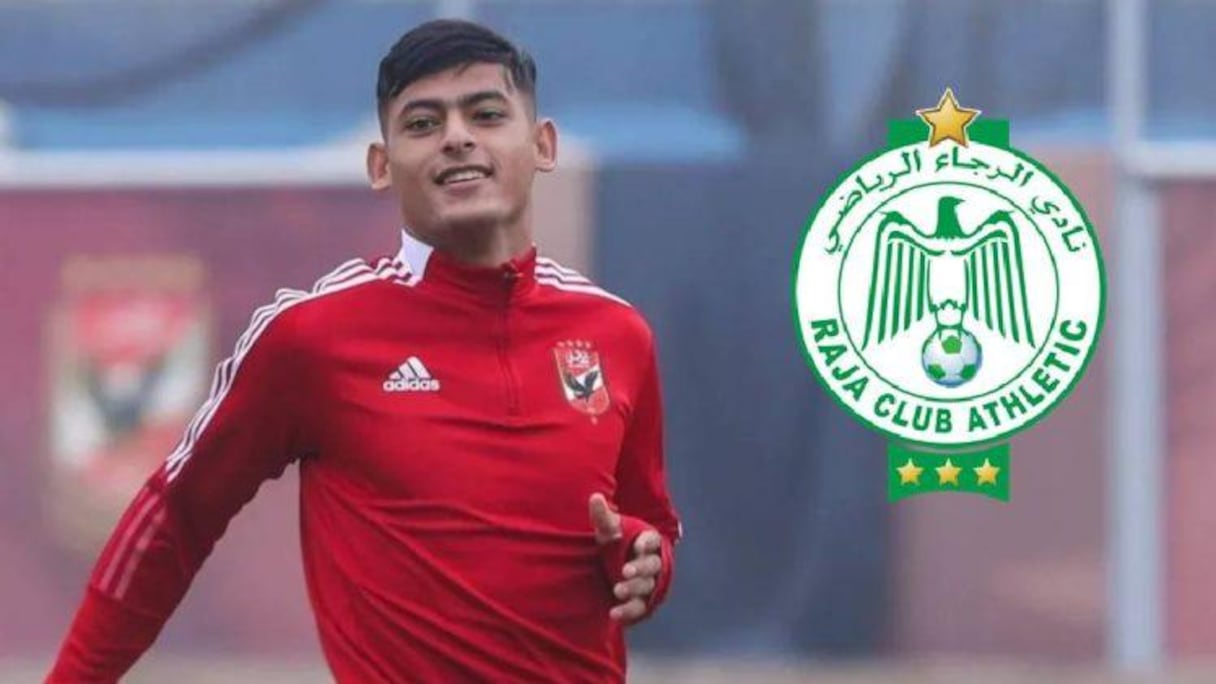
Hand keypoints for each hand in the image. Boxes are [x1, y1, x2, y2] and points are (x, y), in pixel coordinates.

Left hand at [588, 493, 662, 622]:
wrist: (613, 567)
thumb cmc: (615, 543)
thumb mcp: (608, 530)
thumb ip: (603, 516)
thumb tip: (595, 497)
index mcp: (646, 542)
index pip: (652, 540)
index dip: (647, 543)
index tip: (638, 546)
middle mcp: (651, 563)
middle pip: (652, 565)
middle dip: (640, 569)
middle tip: (625, 572)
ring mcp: (647, 584)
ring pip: (647, 587)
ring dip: (634, 589)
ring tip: (618, 591)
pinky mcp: (641, 601)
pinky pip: (639, 608)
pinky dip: (628, 612)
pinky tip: (614, 614)